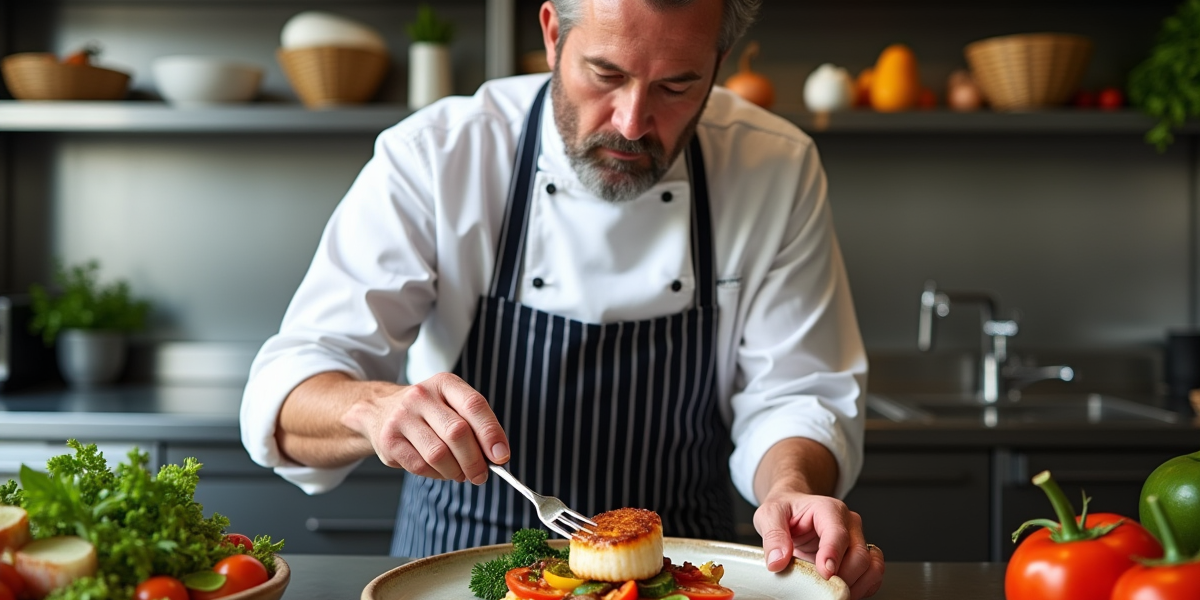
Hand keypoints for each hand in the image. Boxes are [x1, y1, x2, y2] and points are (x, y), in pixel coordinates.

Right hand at [339, 372, 509, 484]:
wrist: (379, 410)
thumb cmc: (427, 412)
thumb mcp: (451, 405)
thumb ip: (475, 425)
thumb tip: (496, 455)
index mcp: (444, 383)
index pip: (474, 406)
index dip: (491, 433)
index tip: (501, 456)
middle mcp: (421, 396)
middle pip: (457, 433)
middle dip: (475, 460)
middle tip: (481, 474)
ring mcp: (402, 418)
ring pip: (439, 454)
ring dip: (456, 471)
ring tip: (461, 473)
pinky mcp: (389, 441)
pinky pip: (420, 466)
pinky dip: (437, 475)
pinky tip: (441, 471)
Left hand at [754, 490, 884, 598]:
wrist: (793, 508)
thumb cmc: (786, 509)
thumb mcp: (769, 515)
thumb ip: (773, 536)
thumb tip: (778, 561)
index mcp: (829, 510)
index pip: (838, 534)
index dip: (833, 555)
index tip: (824, 573)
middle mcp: (849, 524)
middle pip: (859, 555)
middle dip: (843, 577)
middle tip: (821, 587)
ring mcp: (857, 540)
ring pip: (871, 566)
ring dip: (856, 585)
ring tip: (832, 592)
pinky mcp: (859, 555)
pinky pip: (873, 575)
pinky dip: (862, 587)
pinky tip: (843, 590)